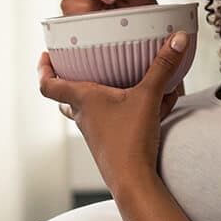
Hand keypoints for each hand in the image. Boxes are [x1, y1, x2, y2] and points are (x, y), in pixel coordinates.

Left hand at [38, 31, 190, 195]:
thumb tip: (177, 38)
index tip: (46, 55)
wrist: (134, 182)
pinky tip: (139, 108)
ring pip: (86, 111)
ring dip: (94, 97)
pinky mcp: (108, 144)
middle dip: (68, 81)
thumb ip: (163, 67)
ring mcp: (94, 133)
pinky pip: (107, 122)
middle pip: (65, 98)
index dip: (43, 69)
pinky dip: (118, 112)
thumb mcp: (148, 97)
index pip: (48, 85)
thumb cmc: (131, 142)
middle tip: (76, 66)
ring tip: (111, 83)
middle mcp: (83, 117)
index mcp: (83, 100)